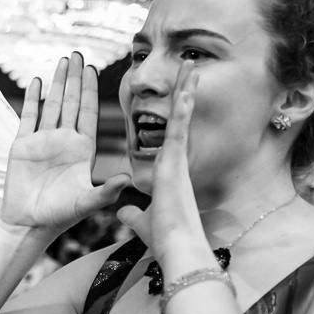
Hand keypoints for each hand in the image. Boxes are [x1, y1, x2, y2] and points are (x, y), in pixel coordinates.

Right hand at [1, 54, 130, 230]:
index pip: (88, 113)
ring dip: (56, 83)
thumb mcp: (87, 203)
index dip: (90, 91)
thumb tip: (128, 180)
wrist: (29, 223)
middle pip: (70, 102)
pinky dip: (32, 100)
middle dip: (74, 78)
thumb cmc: (60, 215)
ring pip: (51, 105)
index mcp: (82, 150)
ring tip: (61, 60)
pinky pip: (28, 117)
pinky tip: (36, 82)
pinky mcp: (22, 146)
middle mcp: (64, 141)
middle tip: (77, 54)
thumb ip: (106, 191)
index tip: (93, 70)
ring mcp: (43, 142)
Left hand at [116, 60, 205, 264]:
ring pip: (182, 116)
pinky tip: (188, 86)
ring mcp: (177, 158)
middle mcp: (174, 160)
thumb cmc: (163, 238)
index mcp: (166, 171)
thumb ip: (134, 213)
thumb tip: (123, 212)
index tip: (173, 98)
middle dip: (182, 94)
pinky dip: (183, 106)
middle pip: (178, 119)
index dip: (171, 115)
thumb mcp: (142, 221)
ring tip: (190, 66)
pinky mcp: (176, 160)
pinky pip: (180, 126)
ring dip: (186, 90)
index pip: (168, 135)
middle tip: (187, 69)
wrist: (177, 248)